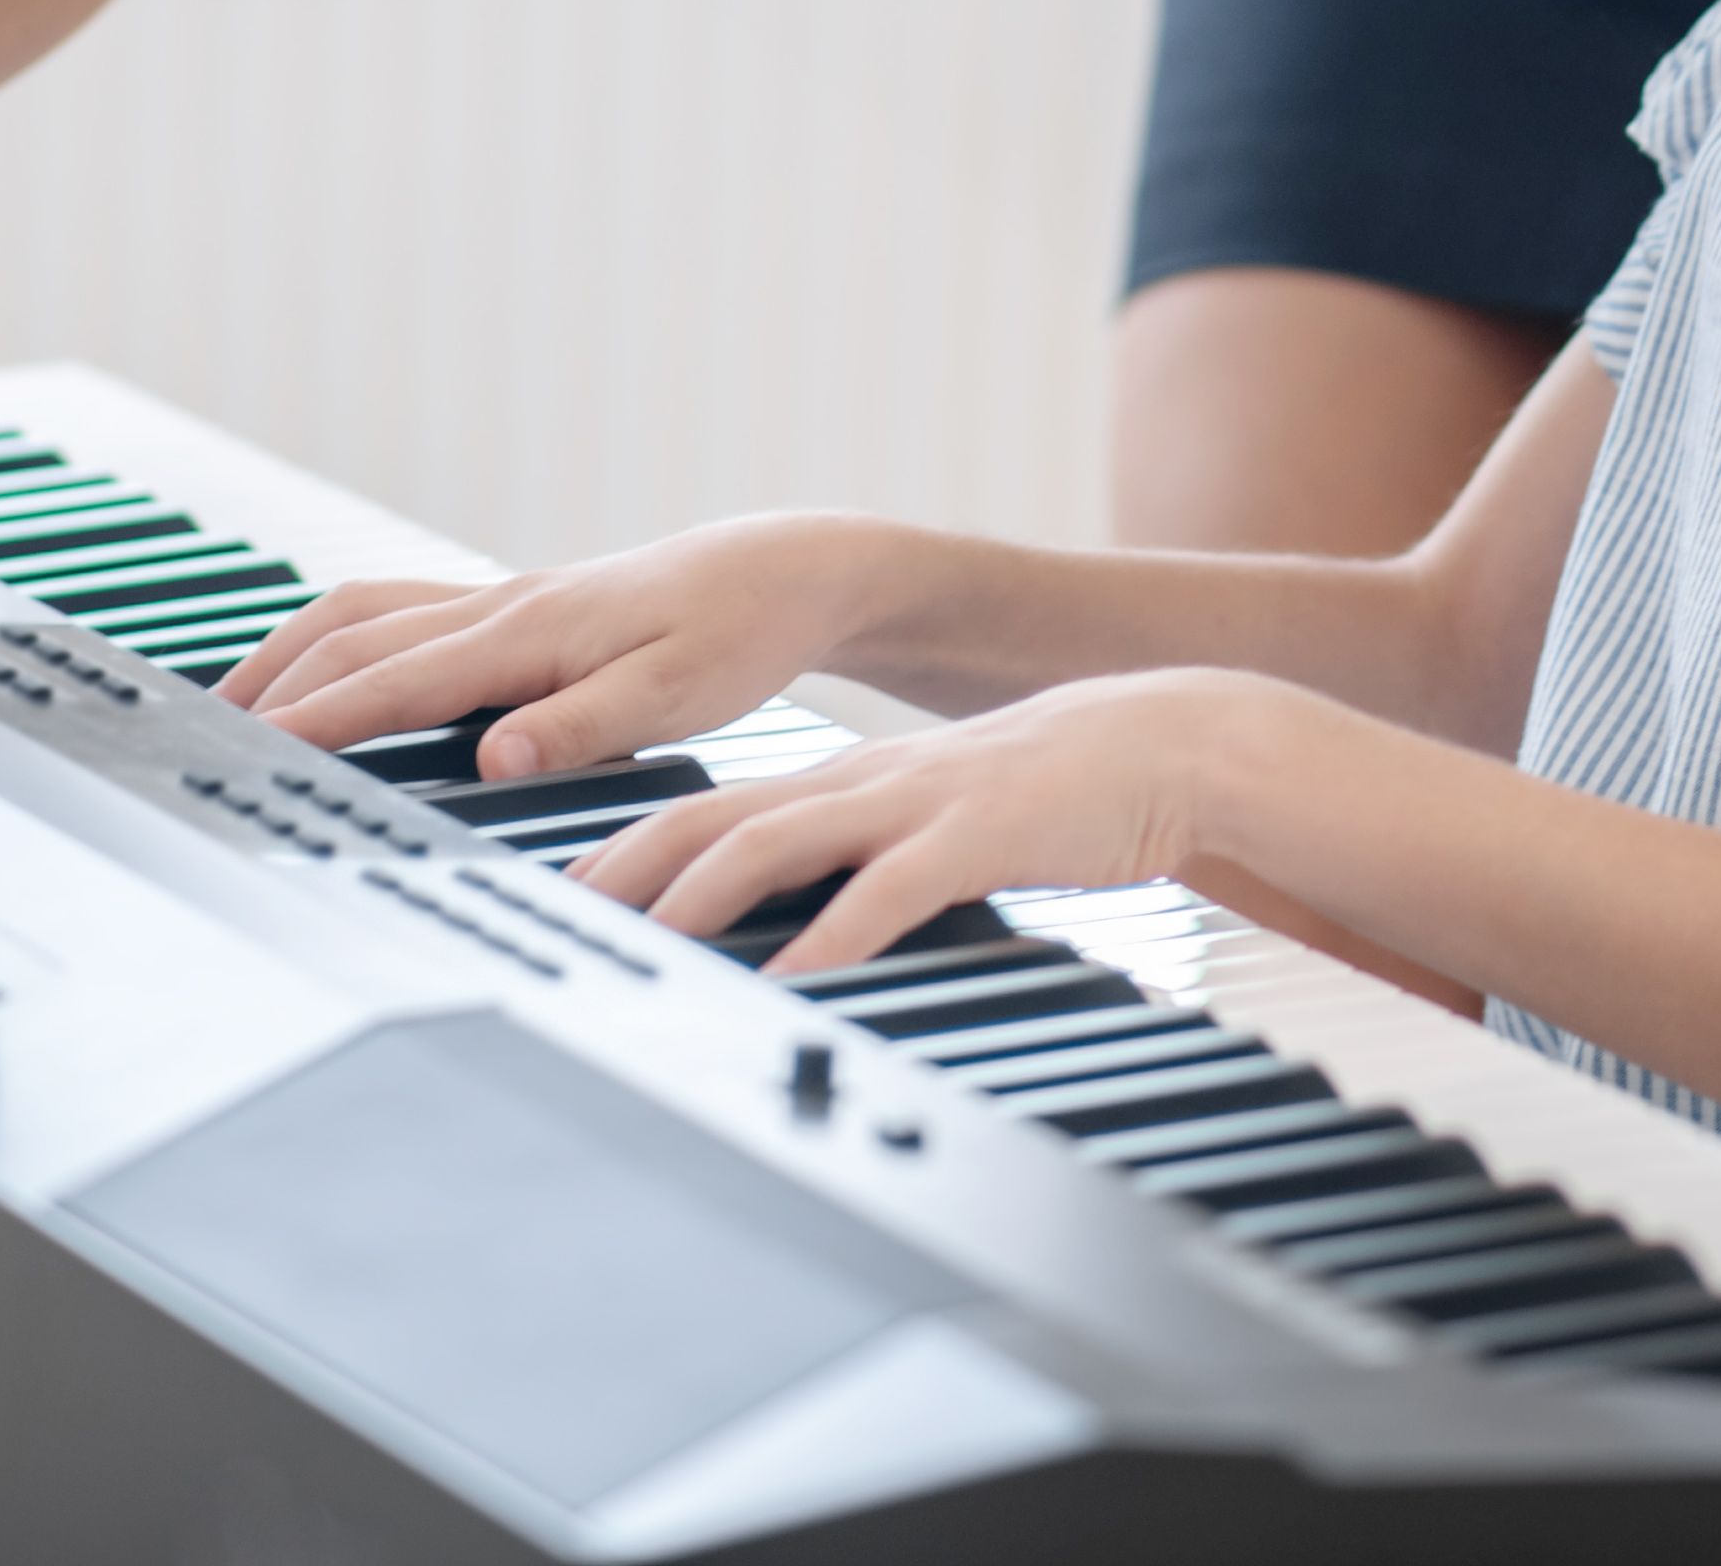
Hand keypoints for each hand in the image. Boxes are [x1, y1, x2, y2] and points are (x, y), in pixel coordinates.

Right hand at [224, 515, 915, 781]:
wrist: (781, 571)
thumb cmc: (736, 633)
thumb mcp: (677, 693)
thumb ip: (582, 725)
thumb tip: (492, 756)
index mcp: (528, 632)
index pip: (394, 680)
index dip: (316, 719)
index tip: (247, 750)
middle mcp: (499, 605)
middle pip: (354, 637)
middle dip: (274, 684)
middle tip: (202, 736)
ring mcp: (501, 599)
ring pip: (367, 612)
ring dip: (293, 652)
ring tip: (235, 703)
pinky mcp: (514, 605)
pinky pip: (400, 611)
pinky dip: (340, 636)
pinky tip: (324, 666)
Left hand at [568, 673, 1279, 974]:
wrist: (1159, 744)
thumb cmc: (1044, 799)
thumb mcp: (932, 824)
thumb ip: (862, 864)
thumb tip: (793, 930)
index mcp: (842, 785)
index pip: (705, 810)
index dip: (625, 849)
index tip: (562, 897)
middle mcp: (859, 786)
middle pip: (715, 817)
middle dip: (631, 867)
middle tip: (563, 918)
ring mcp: (913, 805)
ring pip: (780, 838)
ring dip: (705, 893)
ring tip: (648, 941)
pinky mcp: (975, 835)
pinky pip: (889, 889)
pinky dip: (834, 935)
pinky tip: (797, 977)